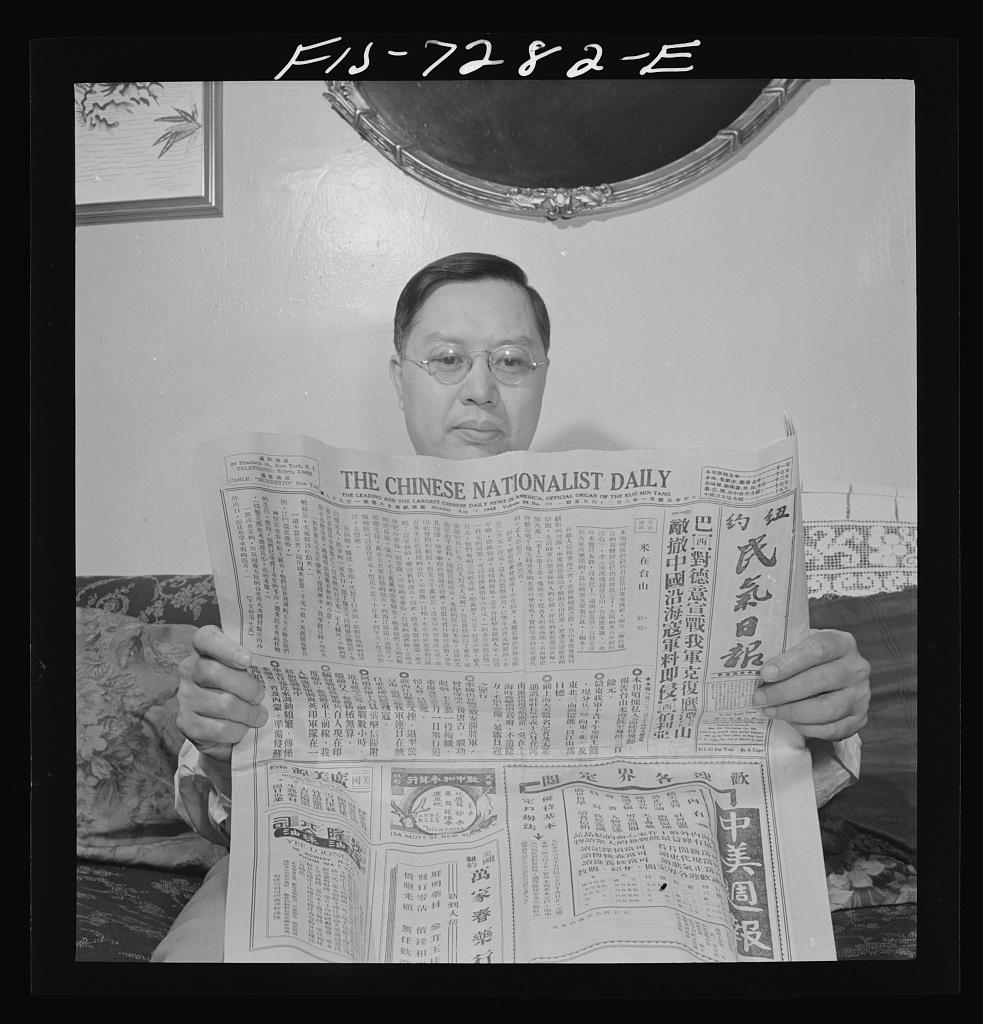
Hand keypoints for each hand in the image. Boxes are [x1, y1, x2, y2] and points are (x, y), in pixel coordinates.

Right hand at [175, 625, 267, 763]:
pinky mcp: (186, 724)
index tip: (248, 660)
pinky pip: (218, 728)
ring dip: (247, 713)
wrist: (225, 729)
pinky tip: (242, 729)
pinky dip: (237, 731)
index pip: (205, 638)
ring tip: (259, 716)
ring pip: (222, 704)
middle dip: (247, 687)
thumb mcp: (250, 672)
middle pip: (215, 673)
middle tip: (261, 696)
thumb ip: (258, 663)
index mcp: (205, 650)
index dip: (226, 648)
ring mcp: (185, 697)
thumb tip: (286, 662)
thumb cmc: (243, 692)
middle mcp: (190, 670)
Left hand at [753, 629, 870, 740]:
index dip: (790, 662)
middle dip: (784, 692)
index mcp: (841, 642)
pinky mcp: (860, 718)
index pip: (817, 649)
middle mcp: (857, 668)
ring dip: (792, 712)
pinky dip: (806, 728)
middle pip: (820, 681)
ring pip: (826, 709)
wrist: (836, 677)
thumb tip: (750, 669)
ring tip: (769, 710)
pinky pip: (832, 729)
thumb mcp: (800, 646)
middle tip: (759, 698)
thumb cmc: (809, 660)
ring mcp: (861, 695)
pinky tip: (789, 722)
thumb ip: (784, 653)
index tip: (765, 674)